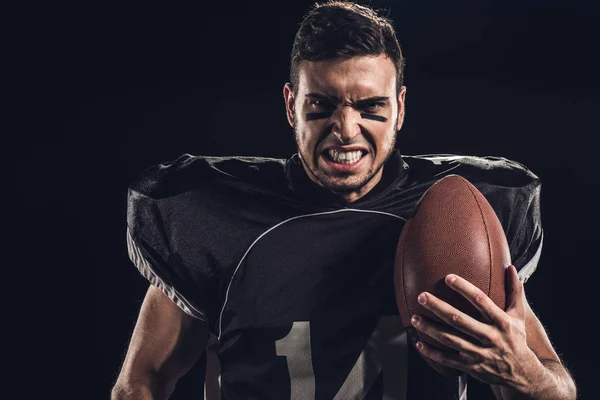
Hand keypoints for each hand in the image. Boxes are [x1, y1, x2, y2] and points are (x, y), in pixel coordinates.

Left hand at [410, 265, 540, 389]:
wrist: (522, 374)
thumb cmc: (516, 339)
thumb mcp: (519, 316)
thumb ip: (515, 291)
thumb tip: (510, 267)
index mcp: (501, 321)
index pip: (481, 301)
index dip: (464, 288)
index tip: (448, 277)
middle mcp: (490, 337)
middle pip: (460, 320)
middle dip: (439, 308)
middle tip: (422, 296)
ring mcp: (479, 353)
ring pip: (450, 339)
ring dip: (430, 329)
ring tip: (414, 318)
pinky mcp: (471, 366)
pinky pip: (448, 360)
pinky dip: (432, 353)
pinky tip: (418, 343)